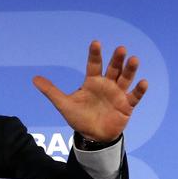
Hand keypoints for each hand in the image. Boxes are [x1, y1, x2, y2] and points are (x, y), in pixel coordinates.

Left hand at [32, 40, 147, 141]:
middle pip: (113, 68)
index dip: (95, 54)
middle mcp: (107, 84)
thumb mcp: (63, 104)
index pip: (94, 64)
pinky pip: (135, 96)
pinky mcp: (127, 105)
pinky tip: (143, 82)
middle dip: (117, 59)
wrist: (92, 136)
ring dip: (130, 70)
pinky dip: (139, 90)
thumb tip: (34, 78)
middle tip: (120, 49)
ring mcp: (118, 94)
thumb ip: (51, 91)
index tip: (96, 42)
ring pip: (125, 79)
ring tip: (133, 59)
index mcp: (92, 82)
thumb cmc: (79, 117)